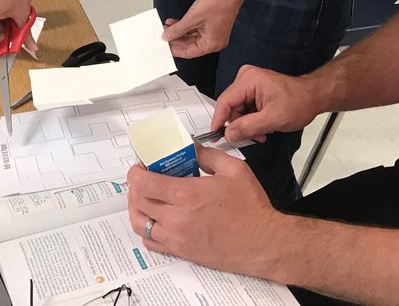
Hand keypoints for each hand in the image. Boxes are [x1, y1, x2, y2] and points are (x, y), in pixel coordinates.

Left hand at [128, 147, 280, 274]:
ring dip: (136, 209)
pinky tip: (156, 220)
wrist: (262, 242)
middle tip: (143, 178)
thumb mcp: (233, 169)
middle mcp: (176, 218)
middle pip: (138, 202)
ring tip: (145, 198)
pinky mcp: (182, 251)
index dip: (135, 173)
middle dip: (135, 187)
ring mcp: (177, 238)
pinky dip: (147, 230)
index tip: (140, 166)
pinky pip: (151, 243)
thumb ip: (207, 154)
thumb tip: (190, 146)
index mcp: (186, 194)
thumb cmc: (250, 207)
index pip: (143, 184)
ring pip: (140, 224)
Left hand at [161, 0, 244, 58]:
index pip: (189, 52)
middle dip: (176, 38)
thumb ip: (178, 29)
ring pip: (192, 36)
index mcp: (211, 44)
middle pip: (190, 45)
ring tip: (167, 26)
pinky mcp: (212, 25)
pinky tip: (175, 22)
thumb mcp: (192, 18)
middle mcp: (214, 41)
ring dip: (179, 31)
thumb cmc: (218, 3)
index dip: (175, 49)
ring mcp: (214, 33)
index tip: (164, 47)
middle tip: (163, 35)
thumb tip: (167, 36)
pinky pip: (196, 29)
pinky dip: (186, 26)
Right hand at [211, 64, 319, 142]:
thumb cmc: (299, 102)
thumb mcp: (272, 120)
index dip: (219, 120)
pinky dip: (251, 119)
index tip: (215, 135)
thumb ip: (247, 127)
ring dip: (247, 124)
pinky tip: (262, 126)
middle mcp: (246, 77)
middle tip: (252, 137)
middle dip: (239, 125)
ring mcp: (250, 82)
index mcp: (249, 79)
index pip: (225, 101)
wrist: (313, 96)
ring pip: (237, 109)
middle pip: (230, 106)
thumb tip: (228, 134)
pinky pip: (244, 107)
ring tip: (261, 132)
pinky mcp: (253, 88)